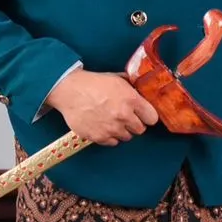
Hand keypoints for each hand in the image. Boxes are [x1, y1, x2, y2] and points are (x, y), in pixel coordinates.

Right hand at [45, 67, 159, 144]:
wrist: (69, 91)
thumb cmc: (92, 83)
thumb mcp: (116, 79)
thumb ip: (131, 88)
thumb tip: (142, 91)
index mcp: (131, 100)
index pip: (152, 118)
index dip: (148, 116)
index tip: (144, 116)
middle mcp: (123, 116)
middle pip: (140, 130)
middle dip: (135, 124)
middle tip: (126, 117)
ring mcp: (111, 128)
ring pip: (126, 137)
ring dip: (122, 131)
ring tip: (112, 121)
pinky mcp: (99, 137)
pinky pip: (112, 142)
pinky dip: (110, 136)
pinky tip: (104, 126)